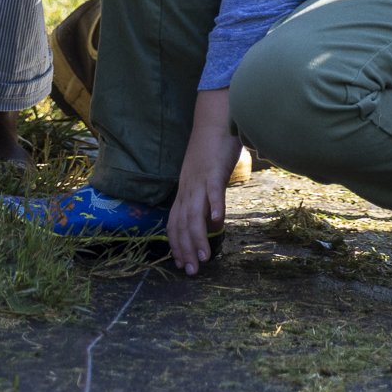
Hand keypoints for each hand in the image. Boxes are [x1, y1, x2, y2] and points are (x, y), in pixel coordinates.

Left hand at [166, 89, 242, 276]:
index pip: (174, 222)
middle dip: (185, 249)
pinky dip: (214, 207)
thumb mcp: (202, 178)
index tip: (181, 264)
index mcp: (184, 190)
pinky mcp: (214, 171)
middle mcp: (188, 187)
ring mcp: (200, 179)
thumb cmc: (210, 151)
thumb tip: (209, 221)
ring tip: (204, 257)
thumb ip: (203, 198)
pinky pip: (213, 191)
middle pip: (181, 222)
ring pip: (194, 212)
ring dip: (198, 236)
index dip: (176, 244)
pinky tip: (217, 224)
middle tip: (191, 271)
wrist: (213, 120)